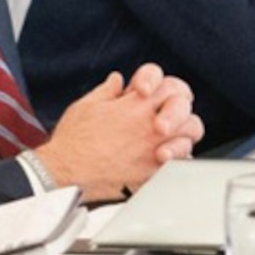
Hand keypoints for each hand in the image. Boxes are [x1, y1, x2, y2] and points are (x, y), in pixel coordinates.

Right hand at [35, 64, 203, 200]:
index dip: (165, 85)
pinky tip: (167, 157)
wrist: (64, 174)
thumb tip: (117, 80)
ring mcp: (154, 148)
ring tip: (170, 136)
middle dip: (180, 107)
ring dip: (183, 132)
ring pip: (190, 133)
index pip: (168, 83)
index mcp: (135, 104)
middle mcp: (149, 124)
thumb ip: (107, 90)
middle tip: (168, 115)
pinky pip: (181, 162)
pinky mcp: (153, 172)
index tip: (154, 94)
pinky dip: (179, 158)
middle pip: (184, 106)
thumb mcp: (87, 105)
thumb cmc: (72, 141)